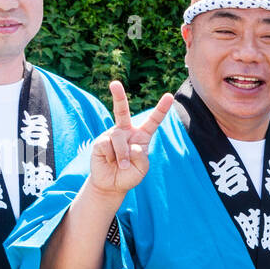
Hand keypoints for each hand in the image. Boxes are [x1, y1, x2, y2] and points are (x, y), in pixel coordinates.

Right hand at [87, 81, 173, 197]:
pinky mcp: (100, 142)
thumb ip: (142, 157)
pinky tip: (110, 161)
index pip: (153, 120)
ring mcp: (112, 135)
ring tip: (122, 165)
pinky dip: (112, 156)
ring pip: (118, 137)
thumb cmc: (129, 175)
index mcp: (142, 136)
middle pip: (122, 111)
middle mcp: (126, 131)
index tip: (169, 96)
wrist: (112, 184)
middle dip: (118, 96)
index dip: (161, 109)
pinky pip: (107, 144)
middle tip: (114, 83)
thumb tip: (131, 145)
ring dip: (122, 154)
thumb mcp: (142, 169)